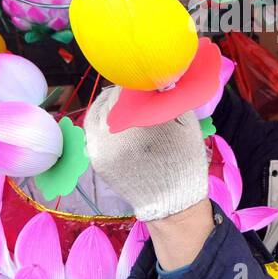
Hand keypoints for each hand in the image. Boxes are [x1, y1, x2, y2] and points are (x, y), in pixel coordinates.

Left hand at [83, 85, 209, 223]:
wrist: (171, 198)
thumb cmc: (184, 159)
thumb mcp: (186, 122)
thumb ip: (168, 98)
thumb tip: (155, 79)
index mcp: (143, 119)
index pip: (130, 87)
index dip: (136, 81)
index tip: (142, 81)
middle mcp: (118, 129)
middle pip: (112, 98)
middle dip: (122, 93)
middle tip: (132, 91)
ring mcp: (102, 145)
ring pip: (98, 111)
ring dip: (108, 104)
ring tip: (121, 105)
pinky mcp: (96, 157)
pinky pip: (91, 130)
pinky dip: (99, 120)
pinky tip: (112, 119)